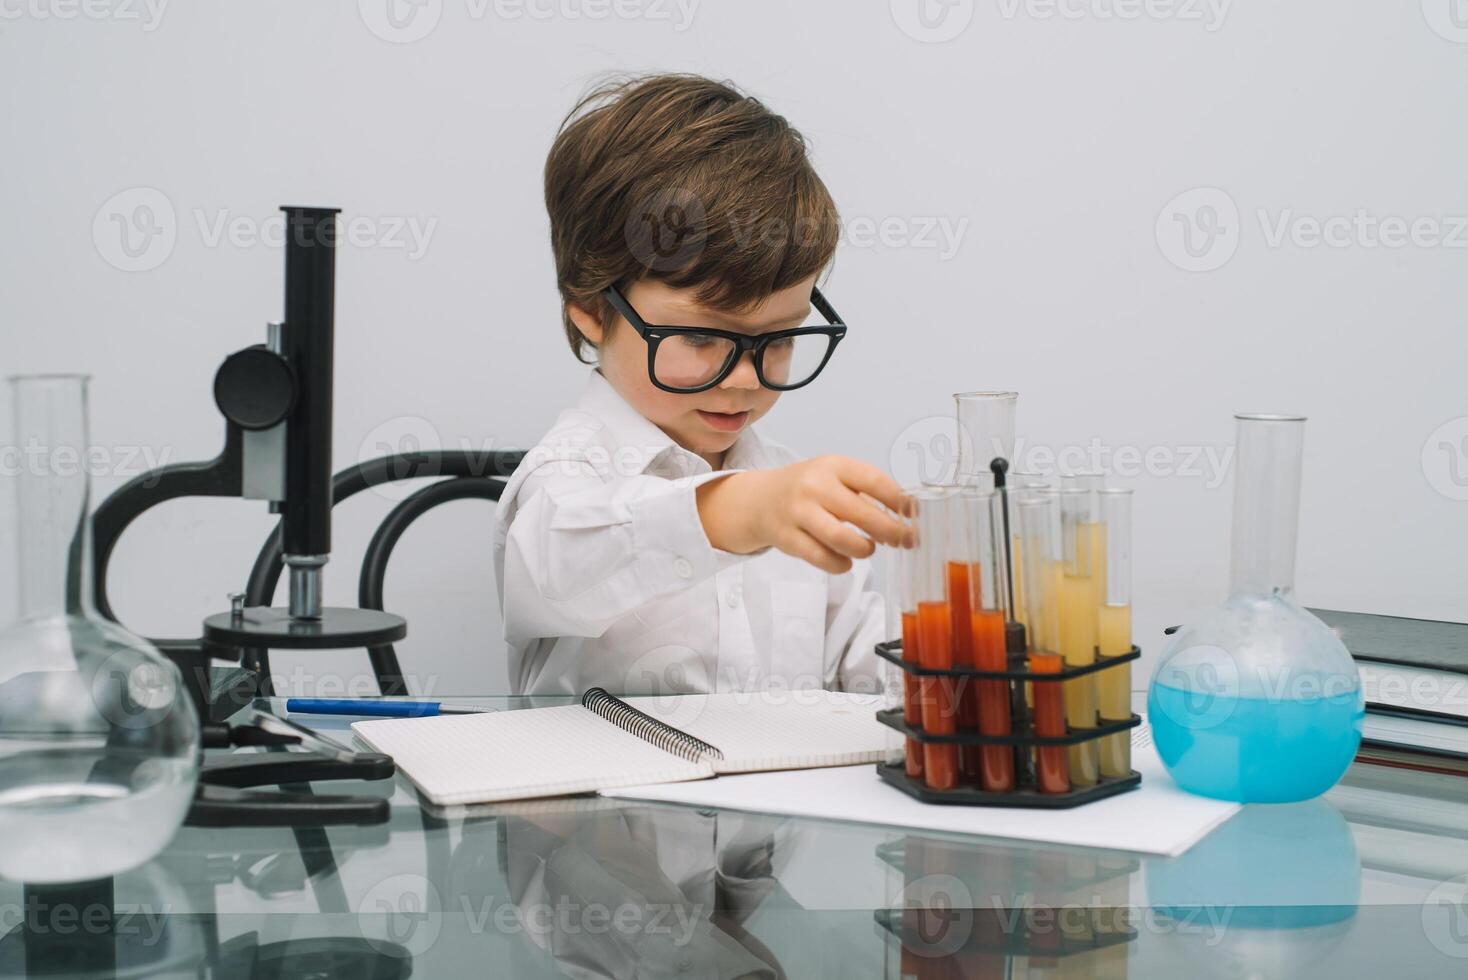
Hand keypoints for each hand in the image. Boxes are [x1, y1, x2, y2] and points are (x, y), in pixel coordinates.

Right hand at [696, 455, 911, 573]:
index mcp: (833, 465)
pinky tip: (846, 561)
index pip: (875, 481)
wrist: (759, 499)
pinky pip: (823, 558)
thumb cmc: (809, 489)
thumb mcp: (834, 476)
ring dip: (864, 549)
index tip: (914, 516)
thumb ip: (866, 490)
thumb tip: (908, 514)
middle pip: (863, 514)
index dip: (900, 502)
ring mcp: (798, 512)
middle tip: (903, 540)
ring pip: (842, 539)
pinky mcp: (787, 538)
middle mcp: (814, 486)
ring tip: (868, 548)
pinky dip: (841, 564)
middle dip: (891, 532)